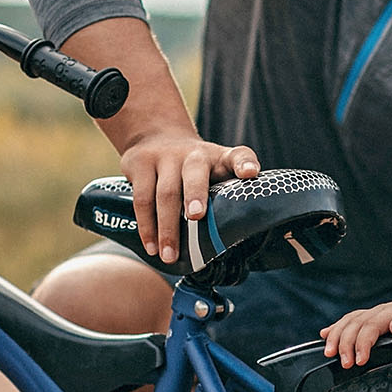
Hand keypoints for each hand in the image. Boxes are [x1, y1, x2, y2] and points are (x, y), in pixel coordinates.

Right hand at [118, 133, 259, 260]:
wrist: (156, 136)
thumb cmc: (195, 168)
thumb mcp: (216, 171)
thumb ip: (229, 196)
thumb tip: (241, 239)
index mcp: (219, 158)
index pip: (238, 156)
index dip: (245, 164)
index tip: (251, 173)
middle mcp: (194, 155)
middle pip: (195, 174)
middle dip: (195, 195)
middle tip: (197, 216)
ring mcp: (165, 157)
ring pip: (165, 193)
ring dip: (167, 227)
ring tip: (169, 255)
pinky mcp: (140, 164)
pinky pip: (142, 198)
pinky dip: (146, 226)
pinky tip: (151, 246)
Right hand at [321, 303, 391, 368]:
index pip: (372, 324)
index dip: (363, 341)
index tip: (359, 360)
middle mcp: (385, 311)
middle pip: (356, 323)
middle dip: (345, 343)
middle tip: (343, 363)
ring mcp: (379, 316)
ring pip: (350, 321)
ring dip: (337, 337)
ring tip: (329, 353)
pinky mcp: (376, 325)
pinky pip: (352, 323)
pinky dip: (337, 329)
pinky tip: (326, 336)